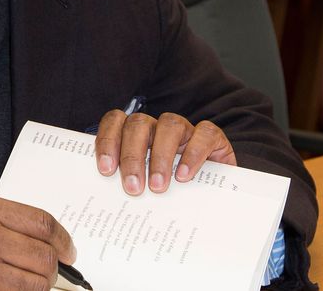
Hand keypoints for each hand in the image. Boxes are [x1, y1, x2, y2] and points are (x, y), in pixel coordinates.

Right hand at [0, 193, 74, 290]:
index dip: (63, 239)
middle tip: (55, 269)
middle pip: (45, 257)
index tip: (68, 249)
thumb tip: (34, 235)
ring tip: (35, 282)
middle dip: (56, 267)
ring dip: (41, 285)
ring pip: (36, 285)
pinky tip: (13, 289)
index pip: (43, 224)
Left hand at [94, 110, 235, 195]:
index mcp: (137, 133)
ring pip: (169, 125)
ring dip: (160, 156)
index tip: (106, 169)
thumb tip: (109, 201)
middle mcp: (158, 127)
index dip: (108, 141)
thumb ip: (131, 183)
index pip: (116, 121)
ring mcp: (185, 129)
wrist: (216, 197)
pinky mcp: (212, 137)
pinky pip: (203, 134)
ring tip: (157, 186)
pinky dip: (193, 153)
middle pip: (138, 125)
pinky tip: (183, 176)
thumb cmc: (172, 190)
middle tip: (132, 187)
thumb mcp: (147, 186)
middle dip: (132, 156)